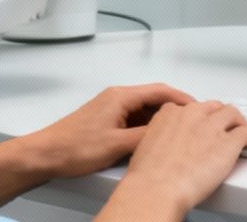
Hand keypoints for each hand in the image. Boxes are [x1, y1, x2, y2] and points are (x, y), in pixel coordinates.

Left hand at [23, 84, 194, 180]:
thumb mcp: (117, 145)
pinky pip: (133, 119)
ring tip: (179, 133)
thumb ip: (145, 136)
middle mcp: (117, 98)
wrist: (47, 154)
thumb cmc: (75, 148)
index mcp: (121, 97)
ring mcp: (111, 109)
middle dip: (175, 109)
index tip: (199, 109)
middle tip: (194, 122)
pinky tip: (154, 140)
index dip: (182, 99)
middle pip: (154, 99)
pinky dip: (147, 127)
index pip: (160, 91)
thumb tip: (169, 132)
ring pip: (144, 110)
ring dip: (161, 120)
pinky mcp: (106, 120)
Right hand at [105, 99, 246, 217]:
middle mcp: (193, 115)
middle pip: (213, 107)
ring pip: (233, 114)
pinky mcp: (229, 142)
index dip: (199, 118)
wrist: (157, 188)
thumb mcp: (147, 144)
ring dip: (237, 123)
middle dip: (219, 117)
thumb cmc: (148, 174)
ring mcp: (212, 127)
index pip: (191, 107)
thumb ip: (162, 138)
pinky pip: (246, 132)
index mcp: (171, 114)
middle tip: (221, 129)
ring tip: (239, 133)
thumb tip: (169, 148)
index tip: (201, 126)